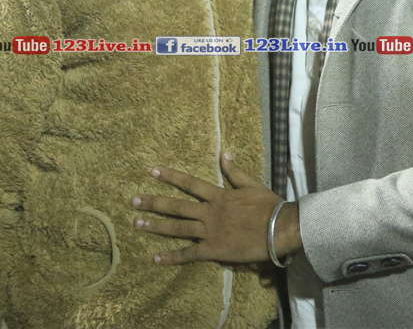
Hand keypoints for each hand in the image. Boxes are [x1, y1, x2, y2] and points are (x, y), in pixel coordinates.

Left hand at [132, 152, 300, 264]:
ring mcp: (210, 231)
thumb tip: (224, 153)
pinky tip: (156, 258)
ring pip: (178, 228)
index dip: (170, 176)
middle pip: (177, 206)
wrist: (280, 229)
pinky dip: (173, 257)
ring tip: (136, 224)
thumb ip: (235, 171)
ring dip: (156, 226)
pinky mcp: (214, 250)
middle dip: (154, 202)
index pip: (189, 183)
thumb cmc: (269, 206)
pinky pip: (190, 254)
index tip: (152, 171)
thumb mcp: (252, 184)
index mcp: (218, 196)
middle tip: (133, 201)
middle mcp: (210, 212)